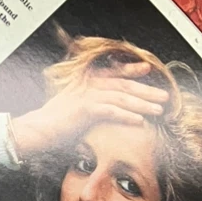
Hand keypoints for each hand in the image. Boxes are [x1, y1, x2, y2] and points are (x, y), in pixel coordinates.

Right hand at [10, 62, 168, 157]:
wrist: (37, 130)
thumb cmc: (55, 124)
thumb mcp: (74, 108)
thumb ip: (89, 104)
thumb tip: (102, 109)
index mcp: (87, 82)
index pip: (114, 73)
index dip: (132, 70)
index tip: (148, 69)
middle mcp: (88, 84)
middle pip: (123, 84)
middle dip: (145, 91)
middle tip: (164, 97)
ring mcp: (86, 95)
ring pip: (120, 96)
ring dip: (141, 103)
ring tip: (158, 110)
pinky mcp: (84, 108)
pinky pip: (110, 110)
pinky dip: (126, 115)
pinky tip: (139, 121)